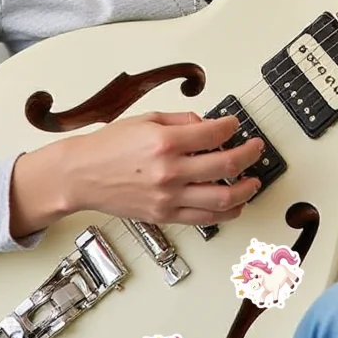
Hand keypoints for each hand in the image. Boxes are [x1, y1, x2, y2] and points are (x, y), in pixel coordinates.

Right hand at [64, 111, 263, 225]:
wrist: (81, 175)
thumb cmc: (109, 146)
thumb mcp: (146, 119)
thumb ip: (182, 120)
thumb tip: (209, 125)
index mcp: (165, 142)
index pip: (214, 133)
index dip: (232, 127)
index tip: (235, 125)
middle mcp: (170, 171)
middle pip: (226, 164)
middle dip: (249, 154)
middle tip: (256, 148)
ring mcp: (169, 197)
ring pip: (223, 198)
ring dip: (247, 188)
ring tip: (254, 180)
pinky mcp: (165, 216)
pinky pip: (205, 218)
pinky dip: (228, 212)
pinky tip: (237, 203)